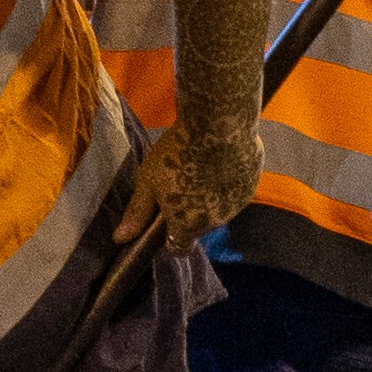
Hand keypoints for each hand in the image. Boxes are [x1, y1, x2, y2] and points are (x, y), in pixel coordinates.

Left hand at [133, 128, 256, 261]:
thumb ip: (138, 212)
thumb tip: (120, 238)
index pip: (178, 248)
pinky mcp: (251, 187)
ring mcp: (237, 206)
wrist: (219, 123)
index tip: (161, 224)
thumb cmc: (177, 151)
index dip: (167, 241)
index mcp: (188, 224)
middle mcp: (215, 222)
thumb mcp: (149, 180)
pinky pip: (235, 193)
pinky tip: (218, 162)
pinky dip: (226, 184)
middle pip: (198, 226)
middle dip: (187, 212)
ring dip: (209, 198)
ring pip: (218, 209)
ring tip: (199, 168)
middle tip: (177, 183)